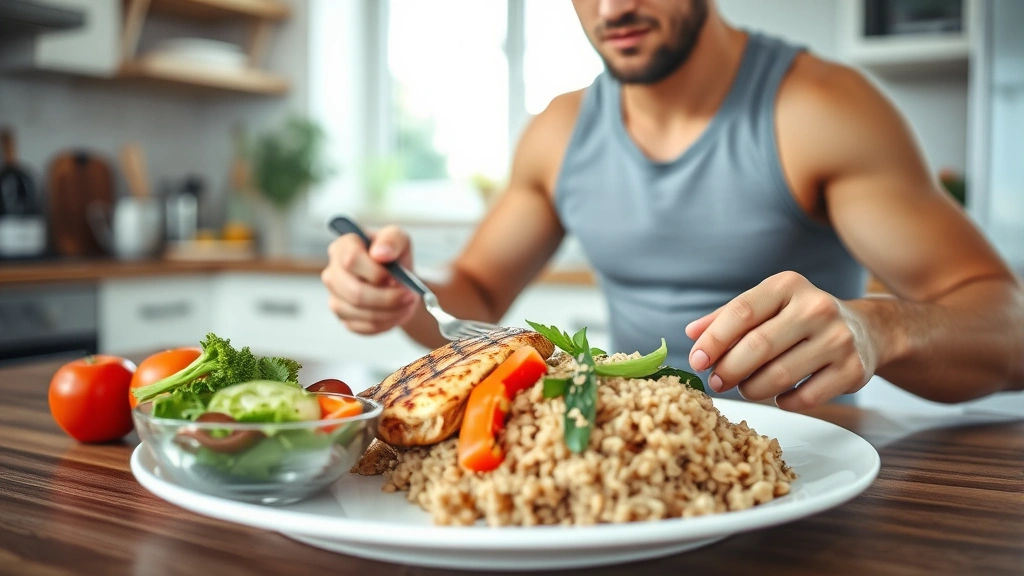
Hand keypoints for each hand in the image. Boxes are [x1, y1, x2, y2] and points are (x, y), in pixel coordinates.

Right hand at [321, 225, 419, 334]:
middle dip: (387, 298)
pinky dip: (387, 322)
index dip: (375, 273)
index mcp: (342, 248)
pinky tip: (398, 312)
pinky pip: (365, 327)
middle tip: (409, 296)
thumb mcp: (399, 240)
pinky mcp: (344, 318)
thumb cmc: (394, 256)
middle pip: (355, 293)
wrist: (399, 280)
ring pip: (361, 313)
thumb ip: (391, 239)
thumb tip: (380, 253)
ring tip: (407, 302)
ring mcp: (335, 298)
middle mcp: (333, 273)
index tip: (395, 278)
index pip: (351, 260)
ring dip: (391, 311)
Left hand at [685, 272, 877, 410]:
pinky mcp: (853, 370)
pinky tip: (779, 396)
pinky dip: (784, 402)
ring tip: (745, 388)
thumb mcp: (767, 306)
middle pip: (758, 346)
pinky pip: (806, 398)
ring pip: (779, 375)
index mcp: (787, 285)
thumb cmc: (801, 318)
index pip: (742, 311)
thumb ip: (728, 318)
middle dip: (729, 369)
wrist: (865, 330)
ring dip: (752, 388)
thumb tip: (692, 334)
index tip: (697, 361)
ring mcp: (838, 339)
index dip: (714, 339)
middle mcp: (816, 307)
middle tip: (716, 382)